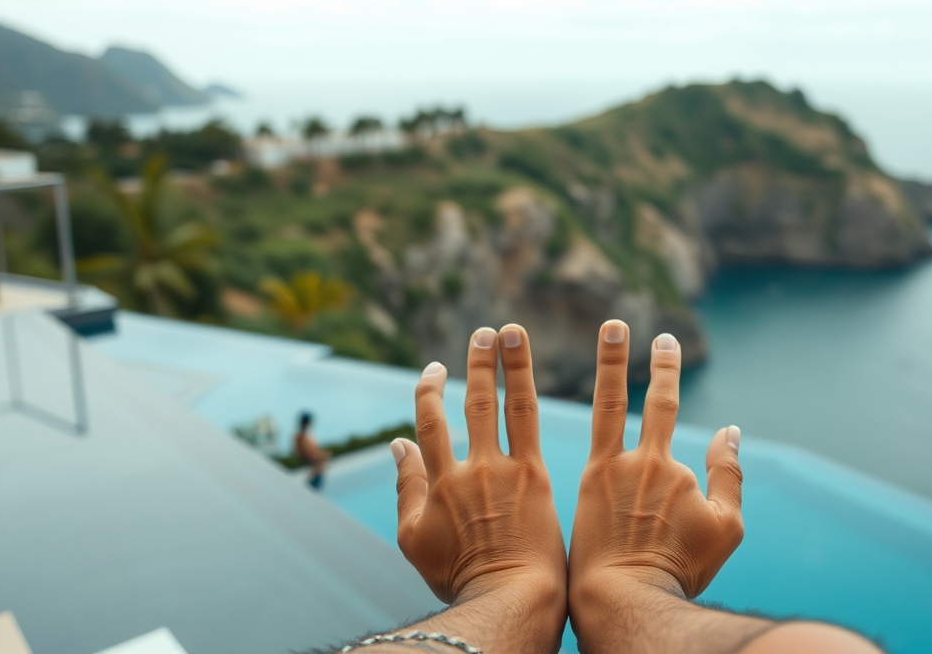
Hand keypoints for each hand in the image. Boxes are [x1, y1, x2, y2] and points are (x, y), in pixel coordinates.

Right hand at [390, 325, 566, 651]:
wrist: (507, 599)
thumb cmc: (462, 578)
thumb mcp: (416, 539)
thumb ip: (408, 488)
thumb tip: (396, 445)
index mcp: (437, 484)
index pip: (428, 426)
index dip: (428, 393)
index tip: (434, 372)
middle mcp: (469, 469)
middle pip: (471, 404)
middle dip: (475, 366)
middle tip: (482, 335)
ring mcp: (504, 470)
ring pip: (503, 403)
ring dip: (505, 363)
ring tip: (509, 332)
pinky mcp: (535, 476)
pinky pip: (531, 422)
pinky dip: (528, 388)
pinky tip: (532, 368)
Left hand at [569, 320, 743, 603]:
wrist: (631, 601)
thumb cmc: (679, 572)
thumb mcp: (726, 527)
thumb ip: (729, 476)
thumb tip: (730, 431)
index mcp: (673, 468)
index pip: (668, 412)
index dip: (666, 375)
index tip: (663, 345)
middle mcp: (642, 460)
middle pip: (641, 397)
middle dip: (639, 360)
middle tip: (629, 327)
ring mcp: (609, 470)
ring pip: (607, 402)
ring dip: (605, 362)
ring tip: (602, 329)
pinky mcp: (582, 484)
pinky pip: (577, 437)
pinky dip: (556, 410)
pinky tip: (533, 385)